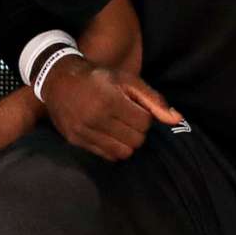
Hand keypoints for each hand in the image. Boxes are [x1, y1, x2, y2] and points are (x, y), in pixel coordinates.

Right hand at [41, 59, 181, 161]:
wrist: (58, 80)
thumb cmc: (99, 78)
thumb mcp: (127, 80)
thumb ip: (153, 100)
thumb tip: (176, 119)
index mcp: (110, 100)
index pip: (144, 123)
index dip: (145, 117)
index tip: (136, 109)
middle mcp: (95, 118)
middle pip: (136, 140)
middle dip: (138, 131)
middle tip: (129, 119)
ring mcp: (84, 131)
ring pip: (123, 152)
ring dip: (127, 142)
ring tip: (120, 128)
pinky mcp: (76, 141)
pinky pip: (107, 156)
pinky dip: (113, 148)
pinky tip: (109, 134)